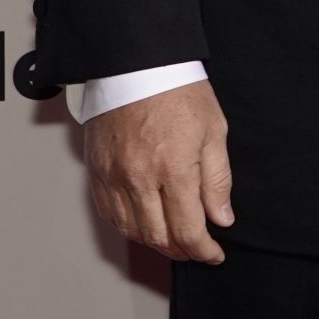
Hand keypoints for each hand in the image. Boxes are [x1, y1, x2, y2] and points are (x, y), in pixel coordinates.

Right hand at [84, 79, 232, 262]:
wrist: (136, 63)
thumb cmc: (177, 90)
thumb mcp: (214, 130)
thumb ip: (217, 179)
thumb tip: (222, 218)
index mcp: (173, 167)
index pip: (188, 229)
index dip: (204, 250)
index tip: (214, 254)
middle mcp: (139, 178)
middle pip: (158, 236)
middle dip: (181, 250)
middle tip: (197, 249)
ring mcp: (113, 176)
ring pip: (131, 231)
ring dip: (154, 243)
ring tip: (174, 241)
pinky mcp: (97, 171)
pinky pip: (109, 214)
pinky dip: (128, 227)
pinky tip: (144, 225)